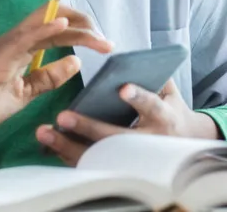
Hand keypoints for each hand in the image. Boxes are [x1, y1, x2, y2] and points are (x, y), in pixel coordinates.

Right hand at [0, 0, 111, 142]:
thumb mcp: (25, 92)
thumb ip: (48, 78)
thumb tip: (77, 62)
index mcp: (23, 46)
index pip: (58, 29)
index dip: (82, 30)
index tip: (104, 42)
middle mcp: (17, 39)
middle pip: (56, 19)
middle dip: (85, 26)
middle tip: (107, 42)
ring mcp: (7, 45)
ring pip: (45, 23)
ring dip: (74, 27)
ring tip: (96, 35)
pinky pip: (25, 38)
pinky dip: (45, 29)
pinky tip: (63, 25)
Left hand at [36, 79, 220, 165]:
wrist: (183, 146)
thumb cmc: (170, 111)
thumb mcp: (170, 93)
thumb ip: (154, 75)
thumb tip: (135, 57)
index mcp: (163, 117)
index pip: (151, 105)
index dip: (138, 98)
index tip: (122, 88)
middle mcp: (148, 141)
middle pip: (115, 137)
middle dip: (88, 127)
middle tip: (62, 116)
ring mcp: (132, 160)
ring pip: (98, 156)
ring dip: (68, 145)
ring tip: (44, 132)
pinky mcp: (118, 169)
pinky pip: (91, 166)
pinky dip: (68, 156)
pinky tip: (49, 146)